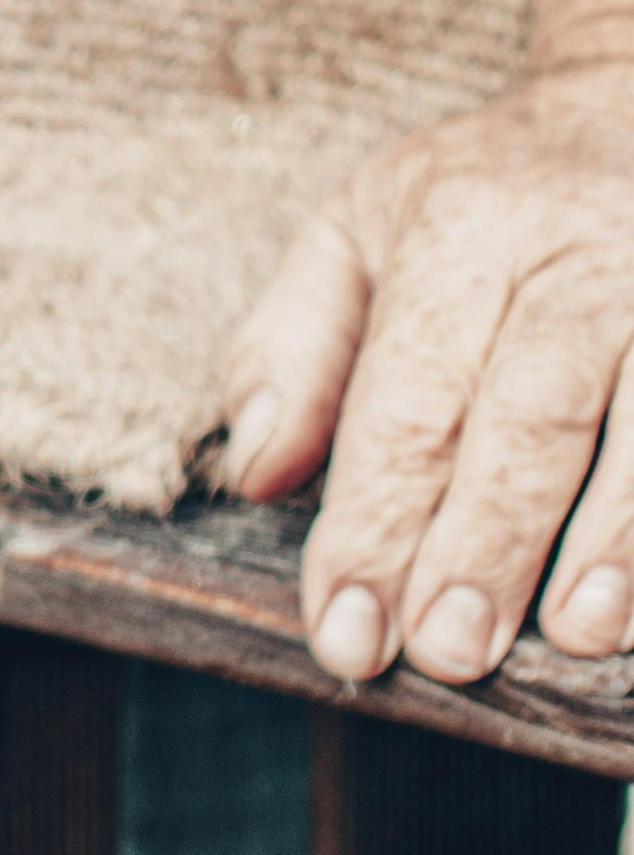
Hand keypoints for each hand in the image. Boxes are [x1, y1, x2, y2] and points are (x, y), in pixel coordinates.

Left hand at [215, 47, 633, 679]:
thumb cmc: (480, 201)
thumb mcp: (358, 231)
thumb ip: (292, 349)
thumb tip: (256, 474)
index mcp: (461, 228)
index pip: (407, 397)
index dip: (373, 523)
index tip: (346, 632)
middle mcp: (580, 251)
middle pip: (531, 413)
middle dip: (485, 543)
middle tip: (446, 652)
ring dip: (614, 541)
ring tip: (575, 635)